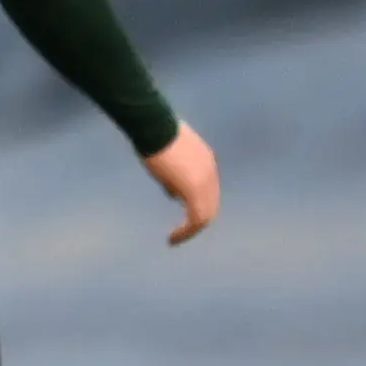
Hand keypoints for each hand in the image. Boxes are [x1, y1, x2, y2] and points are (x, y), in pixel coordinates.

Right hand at [143, 122, 219, 246]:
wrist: (155, 126)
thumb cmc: (155, 134)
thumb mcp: (166, 155)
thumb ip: (173, 174)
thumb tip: (172, 193)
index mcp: (206, 162)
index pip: (207, 189)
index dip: (195, 204)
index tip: (181, 215)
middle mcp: (211, 172)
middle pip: (210, 204)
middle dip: (196, 220)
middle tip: (181, 233)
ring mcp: (205, 182)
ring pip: (206, 214)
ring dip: (191, 229)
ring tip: (175, 239)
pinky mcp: (195, 191)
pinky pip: (196, 218)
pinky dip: (186, 231)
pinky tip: (172, 238)